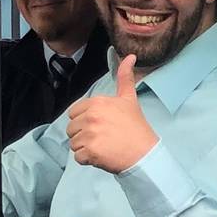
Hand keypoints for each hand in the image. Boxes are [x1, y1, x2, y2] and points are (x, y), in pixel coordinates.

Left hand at [66, 55, 159, 174]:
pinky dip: (87, 160)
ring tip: (103, 146)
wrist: (145, 153)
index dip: (85, 121)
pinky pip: (77, 157)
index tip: (101, 125)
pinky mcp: (90, 152)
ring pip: (73, 143)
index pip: (74, 113)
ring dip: (85, 148)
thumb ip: (125, 77)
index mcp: (97, 103)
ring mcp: (89, 135)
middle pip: (71, 129)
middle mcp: (91, 117)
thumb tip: (130, 56)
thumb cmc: (136, 127)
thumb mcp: (129, 99)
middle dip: (84, 135)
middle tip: (103, 137)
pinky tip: (102, 156)